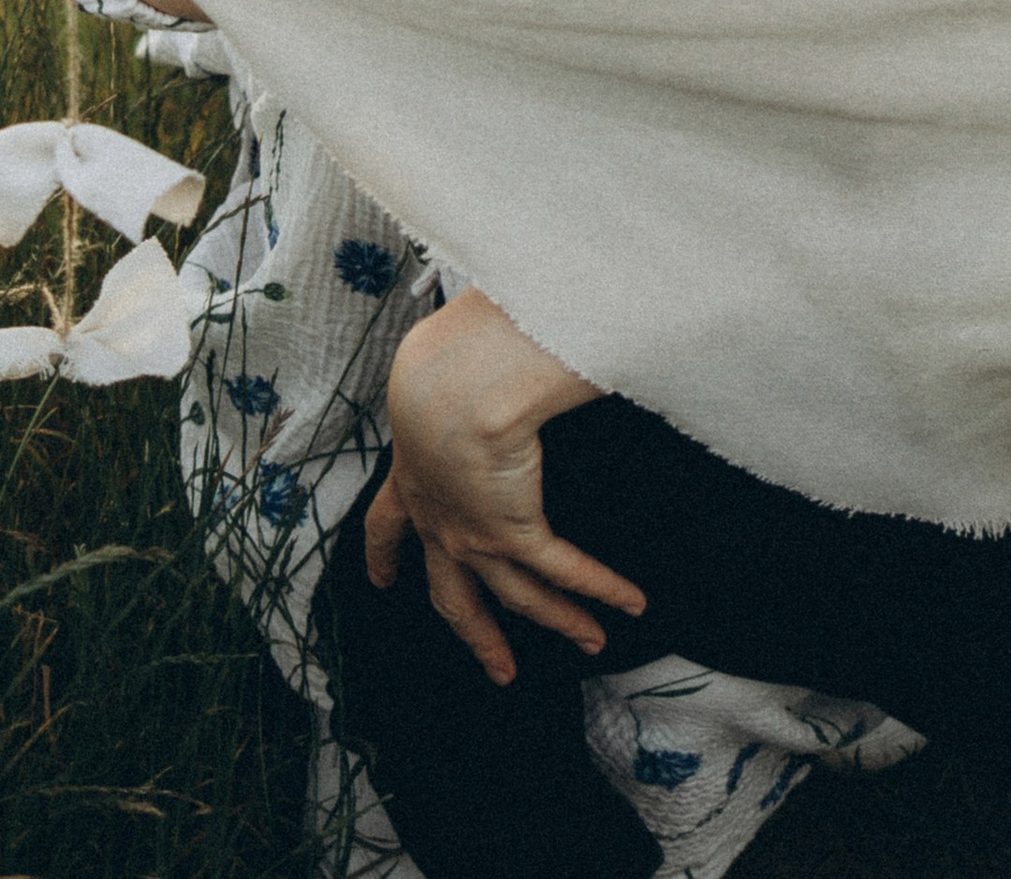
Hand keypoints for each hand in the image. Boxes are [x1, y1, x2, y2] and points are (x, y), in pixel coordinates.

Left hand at [372, 294, 644, 684]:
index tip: (382, 581)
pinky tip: (629, 601)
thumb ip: (447, 379)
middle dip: (475, 632)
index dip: (384, 557)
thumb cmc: (440, 366)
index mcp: (409, 477)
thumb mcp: (430, 375)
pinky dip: (600, 587)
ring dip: (559, 621)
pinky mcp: (514, 533)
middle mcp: (438, 518)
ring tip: (591, 642)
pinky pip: (564, 569)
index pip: (387, 525)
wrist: (449, 386)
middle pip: (450, 594)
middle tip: (496, 665)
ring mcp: (474, 535)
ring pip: (518, 596)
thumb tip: (463, 344)